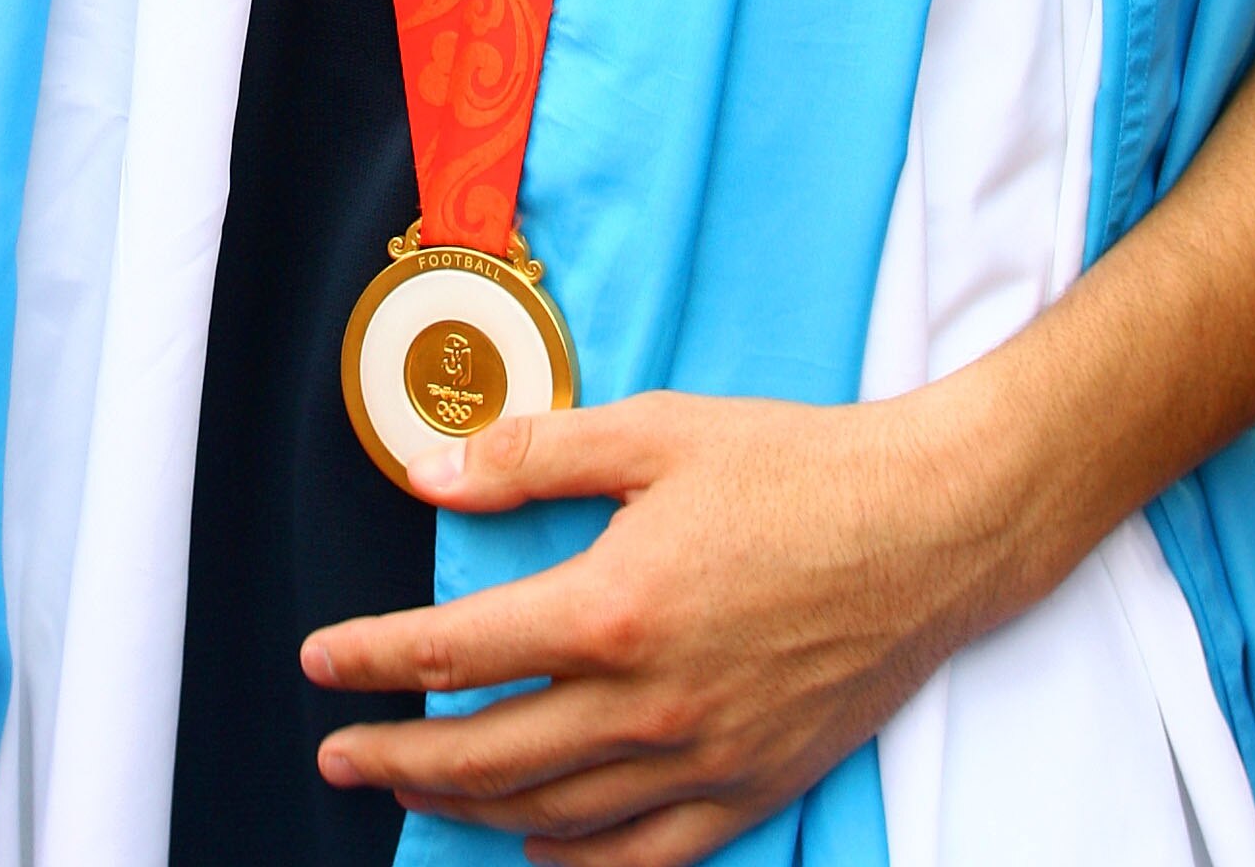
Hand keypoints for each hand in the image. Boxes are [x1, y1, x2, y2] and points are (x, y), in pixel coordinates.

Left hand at [302, 383, 1024, 866]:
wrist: (931, 524)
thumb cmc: (799, 466)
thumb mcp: (656, 430)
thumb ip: (535, 454)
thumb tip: (436, 471)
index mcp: (615, 606)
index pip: (457, 650)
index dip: (374, 659)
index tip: (323, 662)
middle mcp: (650, 700)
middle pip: (488, 756)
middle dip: (398, 758)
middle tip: (341, 751)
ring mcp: (703, 757)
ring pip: (553, 817)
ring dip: (467, 810)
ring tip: (415, 791)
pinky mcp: (752, 784)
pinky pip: (645, 857)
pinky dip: (575, 864)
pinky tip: (536, 847)